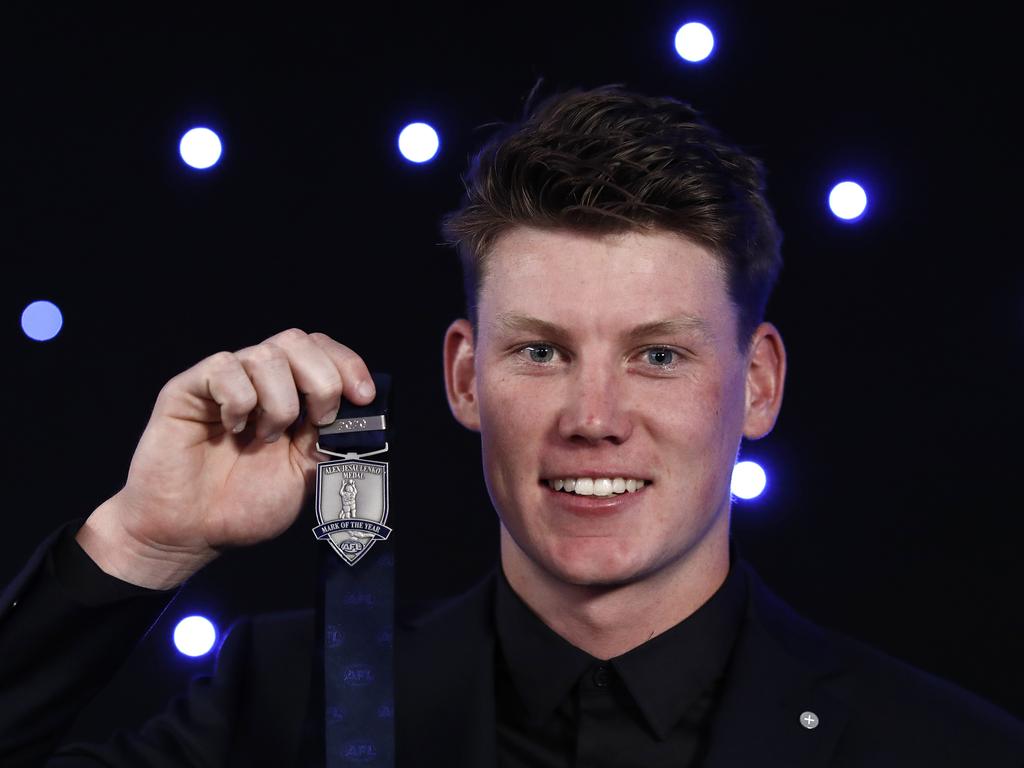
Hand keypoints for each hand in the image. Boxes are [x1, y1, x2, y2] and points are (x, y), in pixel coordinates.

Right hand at [76, 329, 374, 588]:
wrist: (191, 533)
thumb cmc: (244, 506)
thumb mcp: (305, 475)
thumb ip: (331, 441)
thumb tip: (365, 418)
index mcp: (291, 395)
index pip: (322, 351)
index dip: (347, 364)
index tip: (364, 397)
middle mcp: (259, 380)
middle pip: (297, 341)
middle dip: (321, 380)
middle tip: (316, 422)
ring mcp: (224, 380)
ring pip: (265, 355)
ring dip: (278, 402)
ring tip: (264, 437)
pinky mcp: (188, 388)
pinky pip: (224, 368)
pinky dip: (238, 401)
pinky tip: (231, 429)